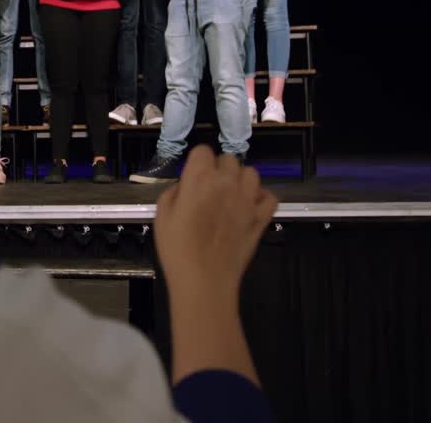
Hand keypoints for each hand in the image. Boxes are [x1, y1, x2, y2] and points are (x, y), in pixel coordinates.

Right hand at [154, 145, 276, 297]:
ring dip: (240, 179)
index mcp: (200, 178)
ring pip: (251, 173)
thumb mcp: (161, 216)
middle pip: (228, 159)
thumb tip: (186, 187)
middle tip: (209, 188)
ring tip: (230, 194)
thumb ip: (174, 192)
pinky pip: (269, 196)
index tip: (192, 176)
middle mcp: (227, 182)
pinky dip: (261, 197)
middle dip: (218, 169)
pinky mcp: (261, 217)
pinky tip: (249, 206)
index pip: (203, 151)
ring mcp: (248, 199)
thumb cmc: (177, 249)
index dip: (196, 162)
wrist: (204, 280)